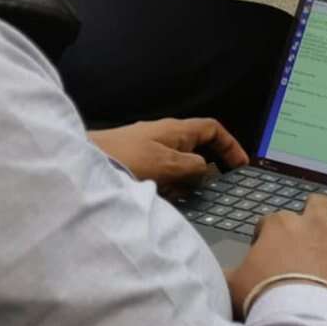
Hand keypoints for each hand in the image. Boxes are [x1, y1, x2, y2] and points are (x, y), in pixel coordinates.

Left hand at [92, 116, 245, 185]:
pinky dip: (168, 181)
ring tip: (186, 196)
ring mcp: (148, 145)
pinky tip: (162, 196)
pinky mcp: (134, 158)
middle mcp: (164, 133)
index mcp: (177, 129)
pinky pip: (161, 169)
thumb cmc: (128, 159)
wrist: (85, 161)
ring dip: (185, 178)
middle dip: (207, 166)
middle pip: (196, 146)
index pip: (213, 129)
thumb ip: (194, 168)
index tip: (241, 166)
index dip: (230, 145)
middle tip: (214, 187)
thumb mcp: (169, 165)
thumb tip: (205, 170)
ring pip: (177, 160)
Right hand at [230, 197, 326, 315]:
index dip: (267, 234)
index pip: (271, 220)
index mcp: (279, 225)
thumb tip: (213, 274)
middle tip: (308, 231)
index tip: (266, 249)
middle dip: (313, 212)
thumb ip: (228, 272)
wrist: (299, 319)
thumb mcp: (231, 285)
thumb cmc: (262, 298)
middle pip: (317, 203)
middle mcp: (313, 224)